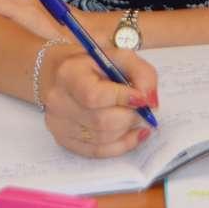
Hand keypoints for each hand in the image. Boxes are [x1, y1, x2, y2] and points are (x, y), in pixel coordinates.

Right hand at [40, 46, 159, 157]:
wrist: (63, 75)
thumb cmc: (94, 65)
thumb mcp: (119, 56)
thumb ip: (141, 73)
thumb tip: (150, 102)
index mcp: (68, 74)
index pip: (94, 96)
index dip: (123, 99)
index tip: (142, 99)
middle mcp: (58, 101)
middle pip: (101, 121)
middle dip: (130, 117)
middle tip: (144, 111)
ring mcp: (59, 123)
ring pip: (102, 138)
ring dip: (128, 131)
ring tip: (138, 119)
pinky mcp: (64, 140)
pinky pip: (98, 151)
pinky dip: (121, 145)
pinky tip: (132, 134)